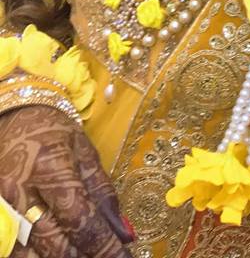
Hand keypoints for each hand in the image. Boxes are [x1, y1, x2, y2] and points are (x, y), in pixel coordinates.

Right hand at [0, 105, 132, 257]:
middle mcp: (20, 192)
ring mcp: (2, 209)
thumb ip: (103, 193)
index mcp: (50, 167)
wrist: (13, 118)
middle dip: (86, 257)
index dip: (104, 245)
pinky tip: (59, 253)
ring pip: (32, 256)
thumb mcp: (84, 152)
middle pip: (55, 245)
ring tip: (85, 255)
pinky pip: (14, 252)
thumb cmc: (53, 131)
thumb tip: (123, 233)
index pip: (80, 218)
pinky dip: (38, 257)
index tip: (124, 257)